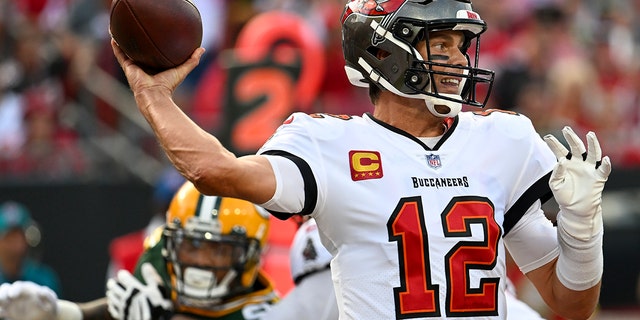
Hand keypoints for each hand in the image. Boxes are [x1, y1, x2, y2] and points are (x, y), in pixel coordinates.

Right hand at [0, 281, 56, 319]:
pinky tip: (1, 313)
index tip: (13, 295)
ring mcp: (11, 303)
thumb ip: (47, 295)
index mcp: (26, 289)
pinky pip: (1, 310)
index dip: (14, 290)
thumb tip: (40, 291)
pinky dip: (0, 311)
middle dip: (3, 294)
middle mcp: (16, 294)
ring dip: (0, 301)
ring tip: (2, 309)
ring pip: (1, 299)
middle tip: (5, 301)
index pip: (18, 286)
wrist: (46, 315)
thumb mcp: (51, 300)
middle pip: (5, 290)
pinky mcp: (8, 312)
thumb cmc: (49, 305)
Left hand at [106, 263, 172, 319]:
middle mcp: (126, 297)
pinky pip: (113, 309)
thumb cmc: (159, 305)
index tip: (122, 274)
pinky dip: (111, 305)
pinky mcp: (122, 316)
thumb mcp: (159, 288)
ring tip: (110, 292)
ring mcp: (123, 307)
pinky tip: (112, 304)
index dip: (122, 274)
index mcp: (134, 288)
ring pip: (112, 298)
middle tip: (111, 282)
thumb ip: (151, 276)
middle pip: (114, 287)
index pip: (123, 277)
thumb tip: (145, 265)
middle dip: (112, 283)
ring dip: (110, 294)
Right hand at [110, 39, 204, 94]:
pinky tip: (114, 36)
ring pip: (128, 51)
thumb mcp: (182, 70)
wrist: (154, 94)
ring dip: (125, 42)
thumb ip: (192, 60)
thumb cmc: (168, 85)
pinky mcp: (127, 67)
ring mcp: (135, 67)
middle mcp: (144, 66)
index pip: (155, 55)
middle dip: (139, 43)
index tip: (156, 36)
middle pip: (141, 52)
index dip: (154, 47)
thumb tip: (202, 49)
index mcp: (156, 67)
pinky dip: (116, 46)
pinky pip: (120, 54)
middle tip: (138, 30)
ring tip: (122, 30)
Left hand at [543, 126, 611, 240]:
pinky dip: (605, 164)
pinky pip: (603, 169)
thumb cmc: (564, 196)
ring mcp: (589, 169)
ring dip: (592, 144)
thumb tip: (560, 161)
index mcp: (566, 163)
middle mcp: (578, 163)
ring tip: (590, 134)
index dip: (554, 144)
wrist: (575, 209)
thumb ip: (557, 172)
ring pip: (592, 153)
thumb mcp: (555, 184)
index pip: (560, 151)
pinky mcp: (598, 177)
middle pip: (576, 147)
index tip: (546, 137)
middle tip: (566, 129)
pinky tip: (605, 159)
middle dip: (571, 137)